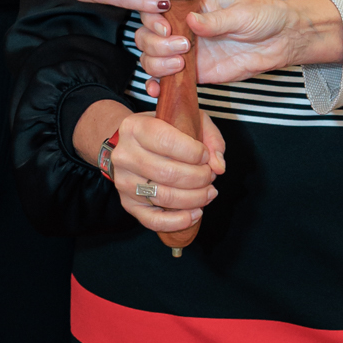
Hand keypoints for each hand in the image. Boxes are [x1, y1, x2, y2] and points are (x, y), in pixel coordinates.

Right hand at [72, 101, 226, 235]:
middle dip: (199, 178)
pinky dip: (179, 221)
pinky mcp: (128, 204)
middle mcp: (124, 155)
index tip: (205, 156)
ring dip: (195, 198)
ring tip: (209, 192)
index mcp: (135, 128)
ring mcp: (124, 182)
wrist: (133, 144)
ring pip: (164, 197)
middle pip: (168, 173)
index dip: (194, 152)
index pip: (167, 142)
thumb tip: (219, 166)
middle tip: (210, 176)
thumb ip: (210, 138)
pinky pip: (153, 220)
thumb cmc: (165, 132)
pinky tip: (196, 213)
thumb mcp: (189, 121)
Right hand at [137, 0, 342, 87]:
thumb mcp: (243, 13)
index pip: (157, 6)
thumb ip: (217, 20)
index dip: (153, 18)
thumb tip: (192, 20)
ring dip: (156, 63)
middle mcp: (183, 26)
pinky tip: (158, 89)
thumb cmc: (264, 16)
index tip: (166, 28)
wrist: (282, 40)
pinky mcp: (194, 72)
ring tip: (180, 64)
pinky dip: (157, 84)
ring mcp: (186, 50)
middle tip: (182, 47)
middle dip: (156, 43)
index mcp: (192, 4)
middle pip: (146, 34)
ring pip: (151, 56)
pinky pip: (167, 78)